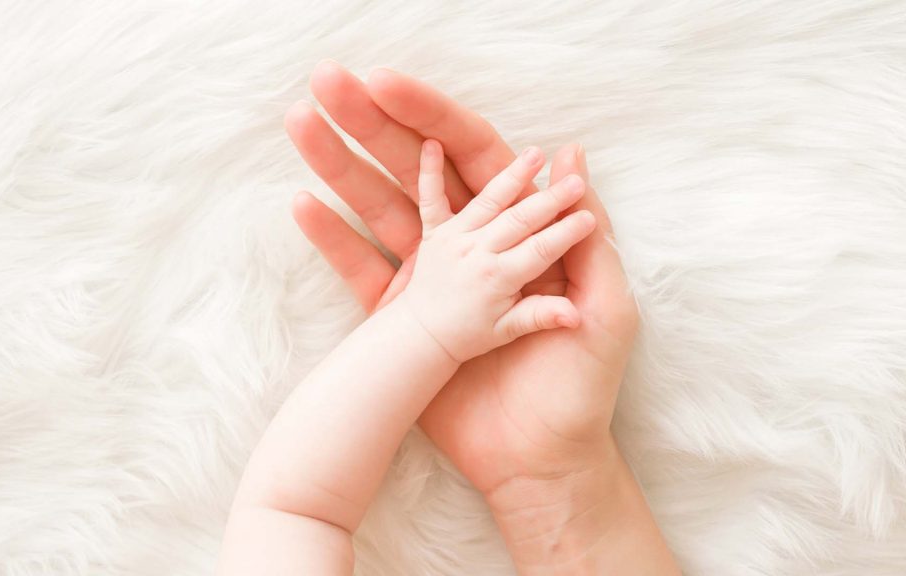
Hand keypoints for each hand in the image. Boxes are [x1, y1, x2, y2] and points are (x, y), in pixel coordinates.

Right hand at [288, 62, 635, 493]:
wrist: (538, 461)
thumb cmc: (580, 387)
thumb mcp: (604, 309)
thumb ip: (590, 242)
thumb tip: (575, 162)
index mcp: (517, 242)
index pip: (482, 166)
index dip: (443, 121)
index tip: (396, 84)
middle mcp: (470, 251)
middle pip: (419, 173)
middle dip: (378, 126)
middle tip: (336, 81)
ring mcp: (431, 282)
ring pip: (380, 209)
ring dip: (341, 165)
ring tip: (302, 122)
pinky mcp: (401, 320)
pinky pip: (359, 269)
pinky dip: (331, 235)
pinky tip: (301, 200)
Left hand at [400, 140, 593, 361]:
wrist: (421, 335)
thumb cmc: (469, 335)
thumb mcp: (507, 330)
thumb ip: (540, 316)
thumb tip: (576, 317)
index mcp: (497, 279)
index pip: (540, 251)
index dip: (566, 234)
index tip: (589, 217)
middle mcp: (475, 254)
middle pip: (519, 221)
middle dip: (550, 200)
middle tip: (576, 181)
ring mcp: (453, 240)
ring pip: (487, 201)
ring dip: (512, 176)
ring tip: (536, 154)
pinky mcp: (433, 233)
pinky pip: (430, 199)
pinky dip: (429, 172)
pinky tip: (432, 144)